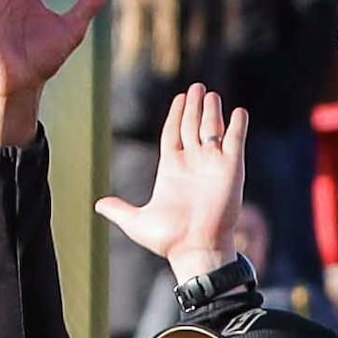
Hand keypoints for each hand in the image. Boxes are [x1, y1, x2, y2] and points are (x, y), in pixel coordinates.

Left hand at [103, 83, 249, 275]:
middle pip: (192, 126)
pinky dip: (237, 126)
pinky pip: (235, 142)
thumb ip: (119, 210)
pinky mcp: (231, 169)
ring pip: (211, 129)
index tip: (179, 99)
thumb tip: (98, 205)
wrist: (194, 249)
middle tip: (196, 87)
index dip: (175, 115)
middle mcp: (192, 162)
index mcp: (171, 168)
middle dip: (194, 106)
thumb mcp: (136, 221)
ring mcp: (212, 164)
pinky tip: (238, 112)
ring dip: (212, 111)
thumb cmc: (168, 239)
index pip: (172, 133)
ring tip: (211, 94)